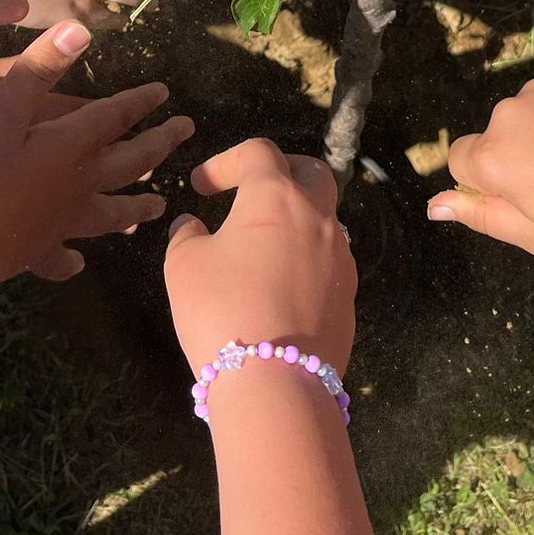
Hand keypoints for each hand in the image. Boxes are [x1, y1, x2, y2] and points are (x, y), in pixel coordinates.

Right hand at [0, 22, 192, 292]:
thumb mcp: (0, 109)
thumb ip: (38, 69)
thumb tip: (79, 30)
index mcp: (70, 147)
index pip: (115, 118)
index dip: (140, 102)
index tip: (165, 93)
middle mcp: (77, 185)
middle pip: (129, 163)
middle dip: (160, 144)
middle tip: (187, 132)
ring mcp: (60, 222)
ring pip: (111, 213)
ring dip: (136, 206)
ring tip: (158, 207)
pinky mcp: (36, 249)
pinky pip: (61, 256)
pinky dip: (72, 260)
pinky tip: (78, 264)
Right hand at [165, 141, 355, 372]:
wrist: (276, 382)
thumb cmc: (221, 312)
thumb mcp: (183, 267)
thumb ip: (186, 236)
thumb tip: (192, 226)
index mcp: (276, 197)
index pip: (258, 152)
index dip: (225, 161)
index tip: (201, 186)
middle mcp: (318, 217)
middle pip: (310, 172)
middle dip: (279, 172)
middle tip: (250, 191)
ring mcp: (341, 257)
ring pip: (325, 218)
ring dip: (295, 219)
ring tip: (262, 244)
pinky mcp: (350, 295)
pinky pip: (329, 260)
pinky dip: (305, 258)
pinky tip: (280, 284)